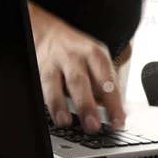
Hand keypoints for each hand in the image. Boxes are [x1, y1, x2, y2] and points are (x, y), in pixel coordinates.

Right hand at [28, 2, 125, 132]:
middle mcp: (75, 57)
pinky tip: (52, 115)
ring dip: (60, 105)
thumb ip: (106, 86)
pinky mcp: (39, 68)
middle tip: (93, 126)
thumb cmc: (77, 52)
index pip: (107, 81)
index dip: (114, 104)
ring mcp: (55, 63)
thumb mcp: (97, 62)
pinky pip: (42, 86)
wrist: (48, 31)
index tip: (118, 122)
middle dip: (87, 105)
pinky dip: (47, 102)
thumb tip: (118, 113)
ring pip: (56, 84)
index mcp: (96, 55)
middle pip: (81, 82)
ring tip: (65, 122)